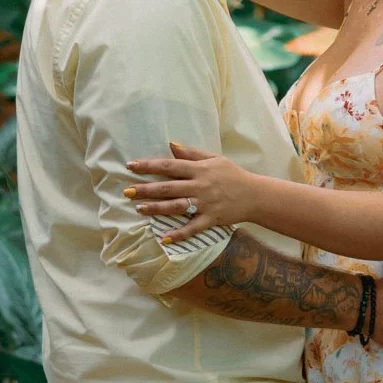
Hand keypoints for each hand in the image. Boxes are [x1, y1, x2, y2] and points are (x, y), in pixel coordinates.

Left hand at [126, 141, 257, 242]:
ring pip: (176, 206)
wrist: (255, 195)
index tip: (131, 166)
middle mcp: (200, 186)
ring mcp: (205, 204)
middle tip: (127, 192)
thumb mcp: (214, 158)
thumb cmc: (233, 175)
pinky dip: (179, 234)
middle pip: (168, 187)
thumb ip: (191, 152)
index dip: (149, 165)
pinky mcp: (211, 219)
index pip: (169, 165)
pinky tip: (164, 238)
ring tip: (139, 209)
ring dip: (156, 208)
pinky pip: (192, 228)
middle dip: (146, 189)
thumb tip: (170, 144)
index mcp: (199, 169)